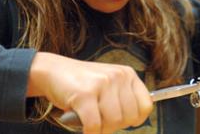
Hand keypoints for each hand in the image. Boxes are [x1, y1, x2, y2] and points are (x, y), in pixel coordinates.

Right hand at [27, 52, 152, 133]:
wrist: (53, 71)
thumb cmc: (83, 84)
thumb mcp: (110, 84)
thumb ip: (124, 98)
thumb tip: (136, 120)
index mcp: (127, 74)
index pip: (146, 106)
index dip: (134, 119)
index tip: (120, 120)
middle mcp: (118, 76)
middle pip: (128, 117)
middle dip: (113, 125)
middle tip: (99, 118)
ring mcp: (102, 83)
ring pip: (112, 122)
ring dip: (99, 128)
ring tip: (89, 118)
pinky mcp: (85, 94)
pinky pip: (94, 125)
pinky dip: (89, 132)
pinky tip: (82, 125)